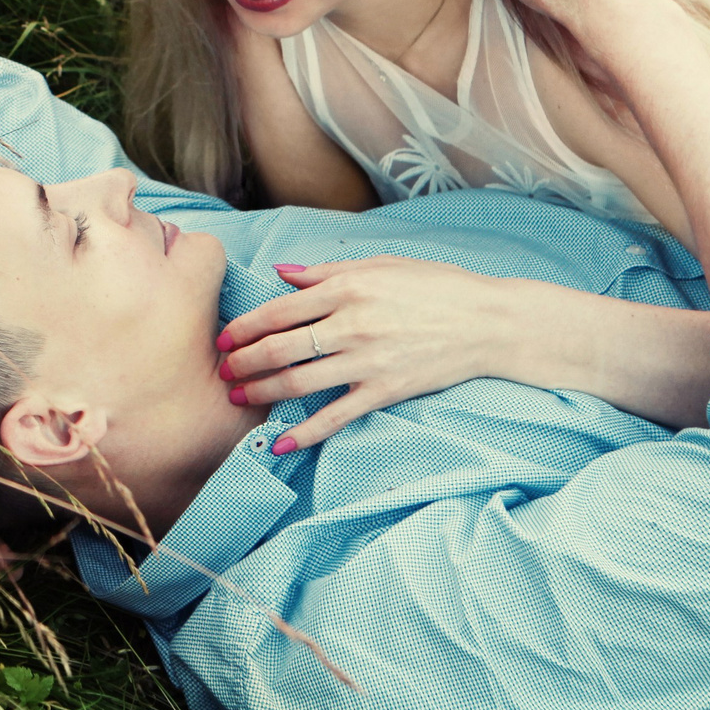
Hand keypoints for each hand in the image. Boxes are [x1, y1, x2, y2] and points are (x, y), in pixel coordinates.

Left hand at [215, 257, 513, 451]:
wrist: (487, 322)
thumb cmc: (435, 286)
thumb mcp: (381, 265)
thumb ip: (326, 272)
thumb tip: (281, 274)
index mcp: (346, 288)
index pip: (279, 310)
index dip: (244, 326)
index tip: (222, 337)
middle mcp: (351, 325)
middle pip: (280, 348)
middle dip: (243, 361)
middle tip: (222, 371)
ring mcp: (366, 361)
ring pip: (299, 382)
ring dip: (262, 392)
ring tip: (239, 397)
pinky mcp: (384, 391)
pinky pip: (335, 417)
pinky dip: (305, 433)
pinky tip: (280, 444)